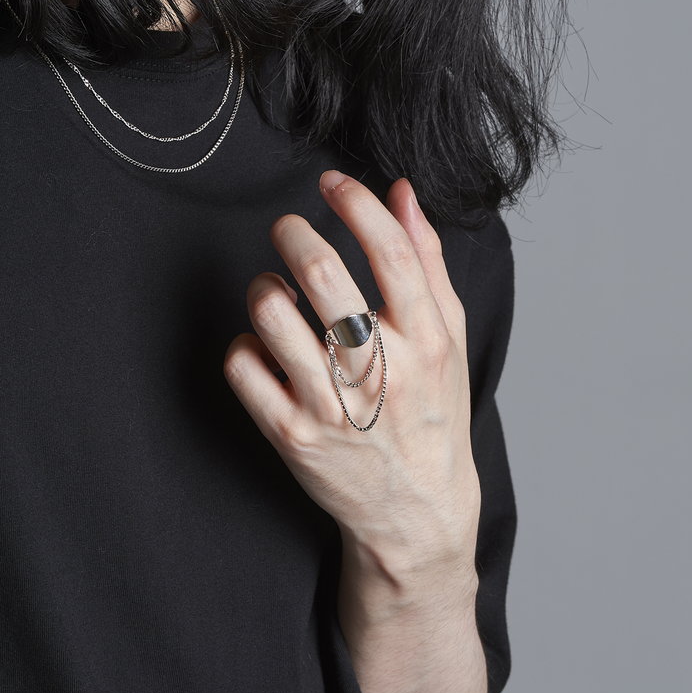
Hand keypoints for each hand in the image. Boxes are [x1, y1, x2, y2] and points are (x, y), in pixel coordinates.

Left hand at [223, 169, 480, 571]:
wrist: (415, 509)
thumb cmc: (432, 414)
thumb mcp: (448, 339)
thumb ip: (427, 263)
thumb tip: (403, 193)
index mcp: (427, 342)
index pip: (391, 251)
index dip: (356, 202)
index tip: (332, 183)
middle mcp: (381, 372)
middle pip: (322, 274)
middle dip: (292, 232)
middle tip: (286, 229)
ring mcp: (332, 407)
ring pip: (271, 314)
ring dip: (264, 287)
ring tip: (276, 294)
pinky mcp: (291, 435)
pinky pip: (243, 363)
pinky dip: (246, 343)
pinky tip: (267, 349)